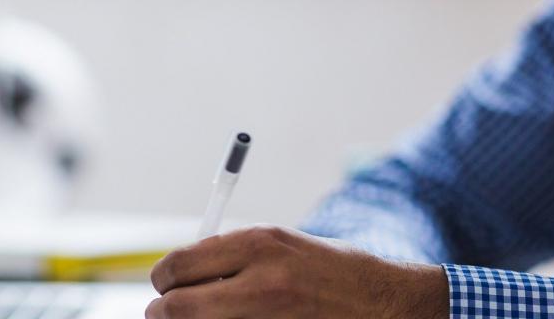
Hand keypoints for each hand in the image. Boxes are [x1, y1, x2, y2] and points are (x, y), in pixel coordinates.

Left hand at [146, 225, 447, 317]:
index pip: (179, 266)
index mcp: (259, 243)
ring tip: (208, 317)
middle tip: (167, 313)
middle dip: (165, 312)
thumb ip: (233, 255)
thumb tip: (181, 273)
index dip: (164, 280)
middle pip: (177, 307)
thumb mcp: (284, 246)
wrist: (389, 304)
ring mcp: (269, 318)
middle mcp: (261, 281)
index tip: (166, 287)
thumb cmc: (333, 273)